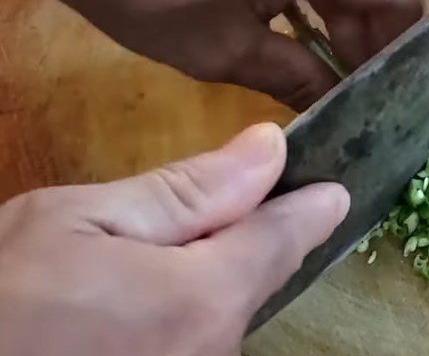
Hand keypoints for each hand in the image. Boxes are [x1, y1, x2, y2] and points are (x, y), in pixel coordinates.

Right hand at [0, 124, 348, 355]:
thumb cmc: (1, 295)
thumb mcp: (80, 220)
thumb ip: (186, 190)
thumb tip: (270, 150)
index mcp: (203, 299)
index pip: (285, 238)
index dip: (311, 204)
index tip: (337, 184)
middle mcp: (213, 354)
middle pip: (254, 275)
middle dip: (243, 233)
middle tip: (218, 195)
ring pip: (221, 309)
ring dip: (209, 271)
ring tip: (151, 249)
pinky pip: (191, 339)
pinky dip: (180, 306)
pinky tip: (129, 297)